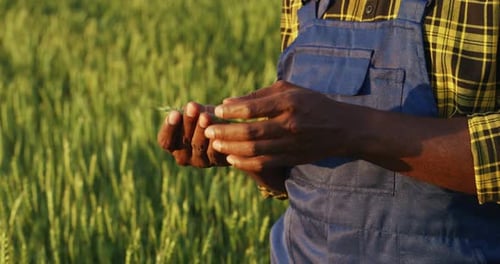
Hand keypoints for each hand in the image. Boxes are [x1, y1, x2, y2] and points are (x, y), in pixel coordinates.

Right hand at [157, 102, 228, 167]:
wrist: (225, 129)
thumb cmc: (205, 116)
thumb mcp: (196, 112)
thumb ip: (192, 110)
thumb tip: (192, 107)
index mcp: (172, 144)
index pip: (165, 140)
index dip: (169, 127)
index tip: (175, 113)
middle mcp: (183, 156)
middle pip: (183, 141)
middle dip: (188, 122)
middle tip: (192, 107)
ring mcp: (200, 161)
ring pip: (198, 146)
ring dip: (201, 130)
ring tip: (205, 116)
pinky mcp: (216, 161)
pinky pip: (215, 151)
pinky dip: (215, 139)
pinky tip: (218, 127)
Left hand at [204, 80, 358, 171]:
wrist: (343, 129)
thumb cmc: (312, 103)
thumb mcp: (290, 90)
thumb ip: (259, 95)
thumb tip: (228, 102)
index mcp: (289, 102)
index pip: (254, 108)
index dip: (231, 111)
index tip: (216, 110)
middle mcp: (290, 124)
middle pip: (250, 132)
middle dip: (225, 132)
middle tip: (208, 130)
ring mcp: (291, 144)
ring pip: (254, 150)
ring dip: (231, 149)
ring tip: (215, 144)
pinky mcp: (291, 158)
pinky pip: (264, 163)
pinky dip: (245, 162)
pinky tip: (231, 159)